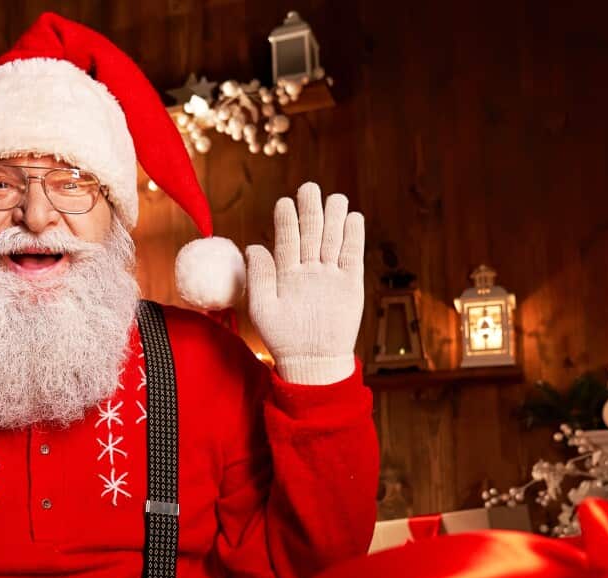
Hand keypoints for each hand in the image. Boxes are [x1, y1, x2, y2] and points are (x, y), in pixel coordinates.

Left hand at [245, 182, 364, 384]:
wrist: (312, 361)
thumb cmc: (282, 338)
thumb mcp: (263, 308)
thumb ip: (260, 277)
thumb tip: (253, 246)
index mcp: (285, 272)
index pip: (286, 240)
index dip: (286, 221)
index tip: (284, 202)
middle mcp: (308, 269)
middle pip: (311, 233)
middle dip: (310, 210)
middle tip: (310, 188)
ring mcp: (330, 275)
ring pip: (332, 240)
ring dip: (334, 218)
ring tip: (335, 198)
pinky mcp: (350, 284)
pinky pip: (352, 256)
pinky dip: (353, 238)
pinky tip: (354, 218)